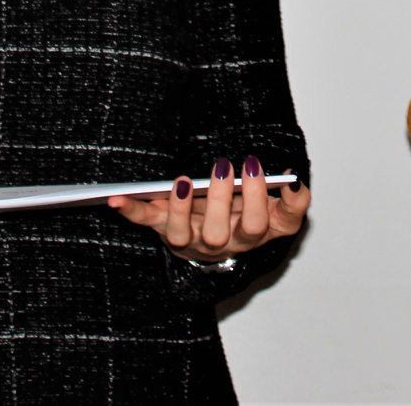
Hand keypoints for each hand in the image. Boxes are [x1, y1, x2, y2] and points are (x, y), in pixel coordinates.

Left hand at [108, 155, 309, 262]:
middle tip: (223, 166)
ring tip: (182, 182)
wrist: (224, 240)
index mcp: (254, 235)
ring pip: (184, 235)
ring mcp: (192, 238)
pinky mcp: (166, 229)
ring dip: (180, 209)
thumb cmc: (251, 216)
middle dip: (221, 198)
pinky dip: (129, 211)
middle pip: (221, 232)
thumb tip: (294, 181)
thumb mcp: (280, 212)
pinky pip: (147, 222)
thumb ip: (294, 200)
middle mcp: (222, 243)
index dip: (259, 197)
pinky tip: (115, 199)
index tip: (255, 166)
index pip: (261, 224)